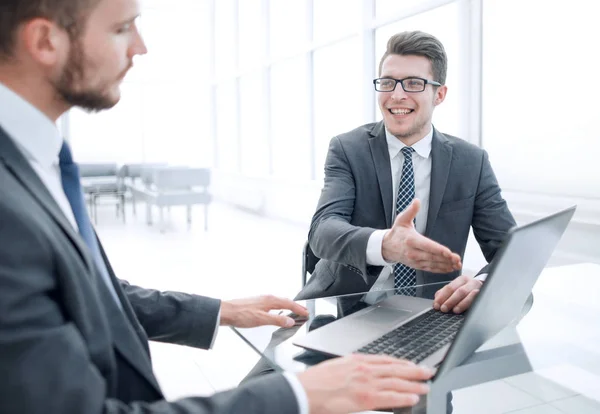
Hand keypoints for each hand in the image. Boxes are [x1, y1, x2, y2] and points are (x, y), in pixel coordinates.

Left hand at [220, 295, 308, 327]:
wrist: (226, 312)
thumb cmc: (241, 314)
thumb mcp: (261, 320)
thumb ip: (277, 321)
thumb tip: (291, 322)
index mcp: (270, 300)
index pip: (289, 304)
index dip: (299, 309)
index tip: (306, 313)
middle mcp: (267, 298)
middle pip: (285, 301)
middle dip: (296, 307)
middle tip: (304, 312)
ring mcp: (261, 300)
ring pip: (279, 302)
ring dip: (288, 307)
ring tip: (294, 312)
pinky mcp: (257, 304)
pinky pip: (273, 304)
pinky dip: (280, 308)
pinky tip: (277, 313)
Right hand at [297, 354, 432, 413]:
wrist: (304, 391)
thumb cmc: (315, 382)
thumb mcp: (336, 367)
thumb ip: (352, 368)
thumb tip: (361, 370)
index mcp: (357, 361)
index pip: (385, 360)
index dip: (401, 363)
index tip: (411, 364)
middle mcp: (364, 369)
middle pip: (396, 369)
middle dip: (414, 370)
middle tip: (428, 371)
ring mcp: (366, 383)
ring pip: (397, 382)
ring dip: (414, 383)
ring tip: (426, 385)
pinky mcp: (365, 398)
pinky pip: (390, 397)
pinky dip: (404, 397)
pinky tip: (413, 397)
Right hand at [382, 199, 461, 272]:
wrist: (387, 247)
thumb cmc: (397, 232)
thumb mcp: (402, 219)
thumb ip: (411, 210)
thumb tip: (417, 201)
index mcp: (410, 240)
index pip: (426, 246)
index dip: (438, 250)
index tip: (449, 252)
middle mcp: (412, 252)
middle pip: (432, 257)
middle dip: (446, 259)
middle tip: (458, 259)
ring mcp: (415, 260)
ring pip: (432, 264)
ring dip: (446, 265)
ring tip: (457, 265)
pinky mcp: (416, 265)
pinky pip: (430, 269)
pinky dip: (440, 270)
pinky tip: (449, 268)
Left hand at [433, 275, 482, 313]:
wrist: (485, 288)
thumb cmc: (468, 290)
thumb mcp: (456, 289)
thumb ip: (445, 293)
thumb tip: (436, 300)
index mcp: (461, 280)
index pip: (449, 287)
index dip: (442, 297)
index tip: (436, 305)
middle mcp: (470, 283)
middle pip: (459, 291)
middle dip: (450, 300)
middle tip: (443, 309)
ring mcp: (479, 289)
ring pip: (469, 295)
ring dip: (461, 303)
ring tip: (454, 310)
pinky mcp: (485, 295)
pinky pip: (478, 299)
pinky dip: (472, 303)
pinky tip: (469, 308)